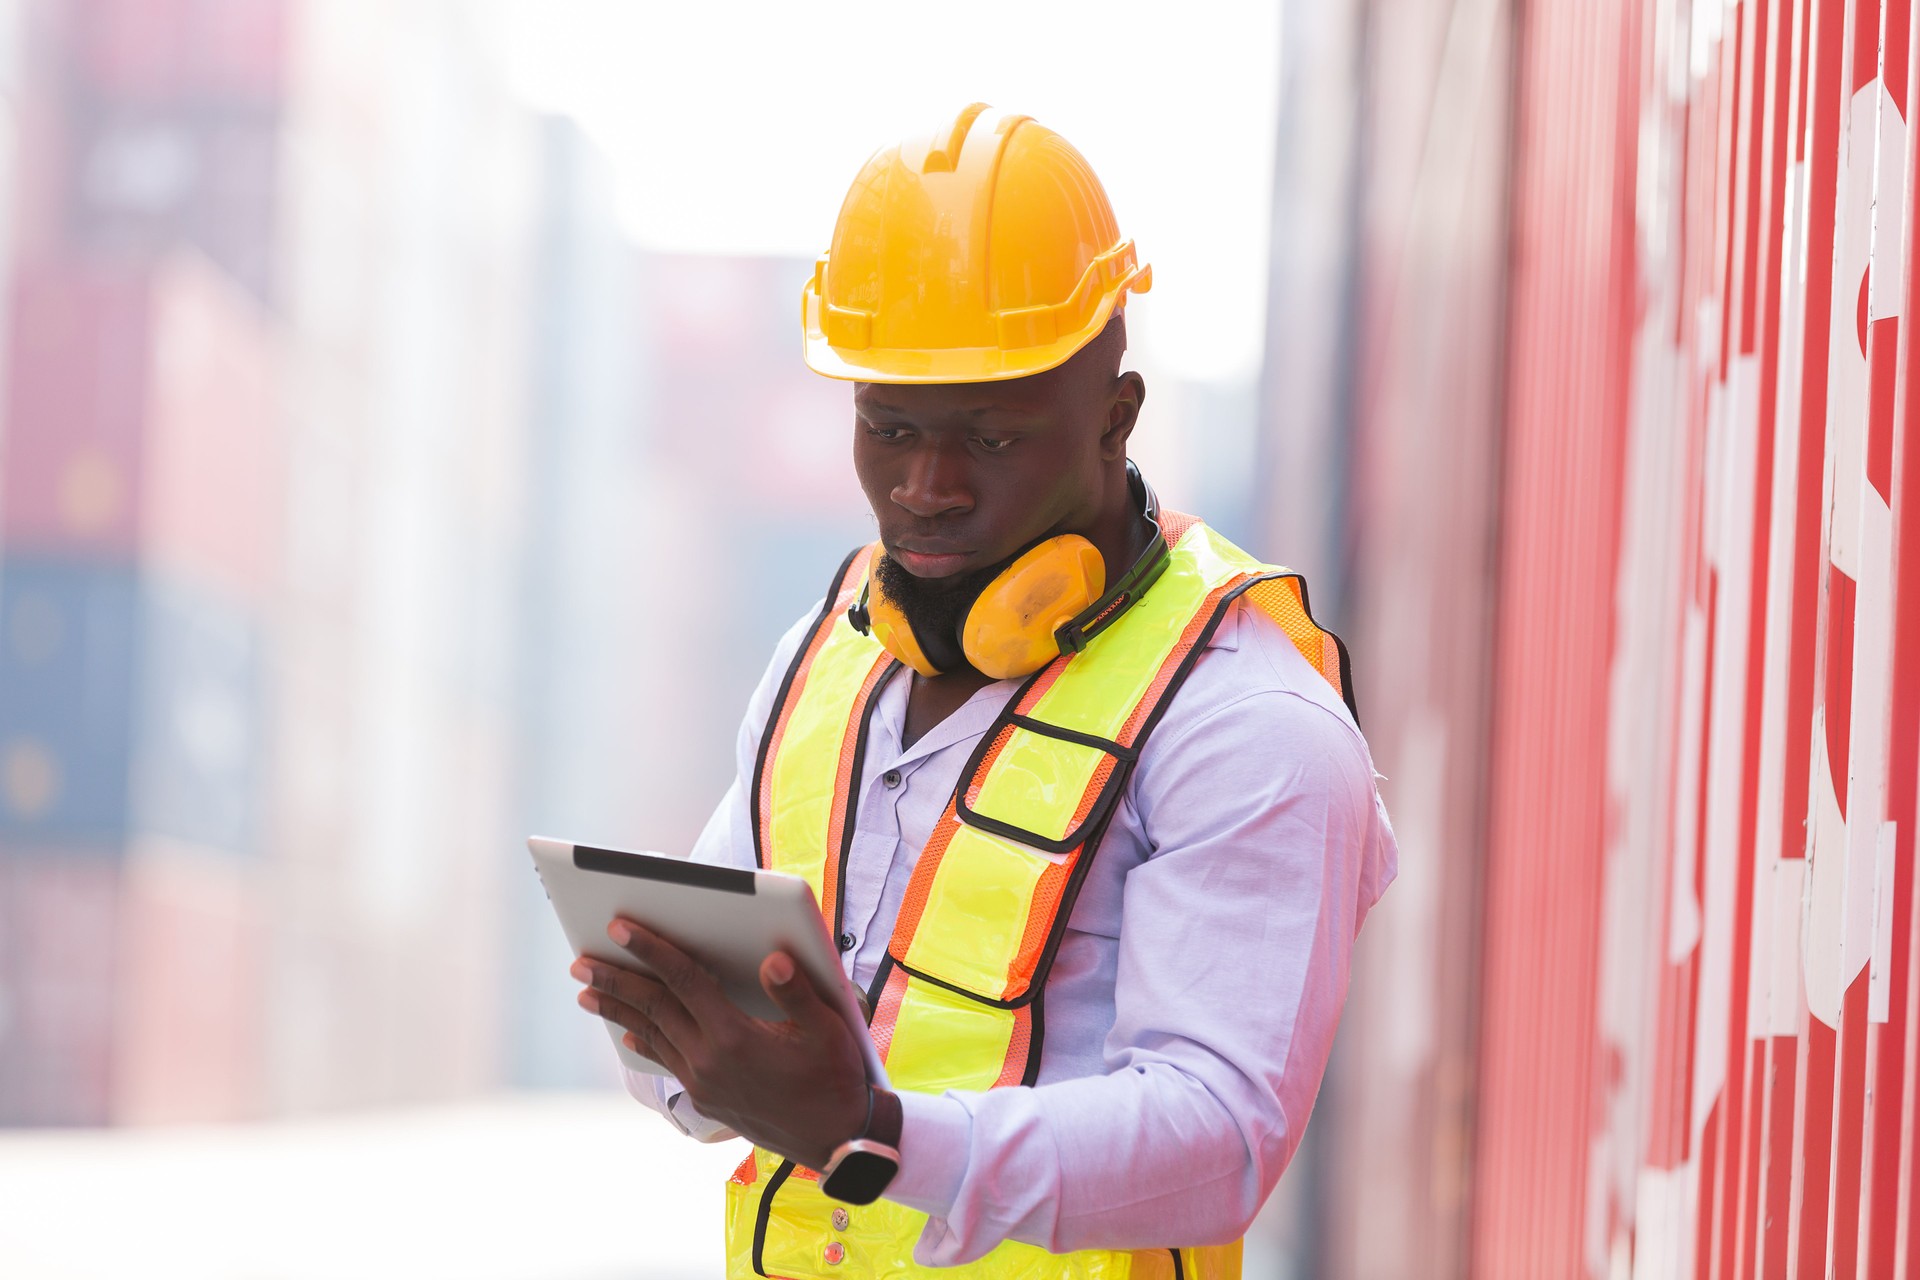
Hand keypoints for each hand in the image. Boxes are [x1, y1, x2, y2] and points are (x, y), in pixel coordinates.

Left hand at [570, 918, 870, 1169]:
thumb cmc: (835, 1077)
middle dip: (614, 981)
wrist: (834, 1140)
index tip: (621, 927)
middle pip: (653, 1008)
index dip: (651, 950)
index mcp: (735, 1036)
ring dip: (617, 1012)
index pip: (683, 980)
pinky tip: (627, 1037)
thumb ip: (795, 991)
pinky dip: (644, 1043)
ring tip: (585, 994)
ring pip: (651, 1036)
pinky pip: (667, 1060)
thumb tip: (773, 959)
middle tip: (580, 963)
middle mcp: (709, 1060)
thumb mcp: (825, 1028)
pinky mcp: (705, 1098)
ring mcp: (703, 1081)